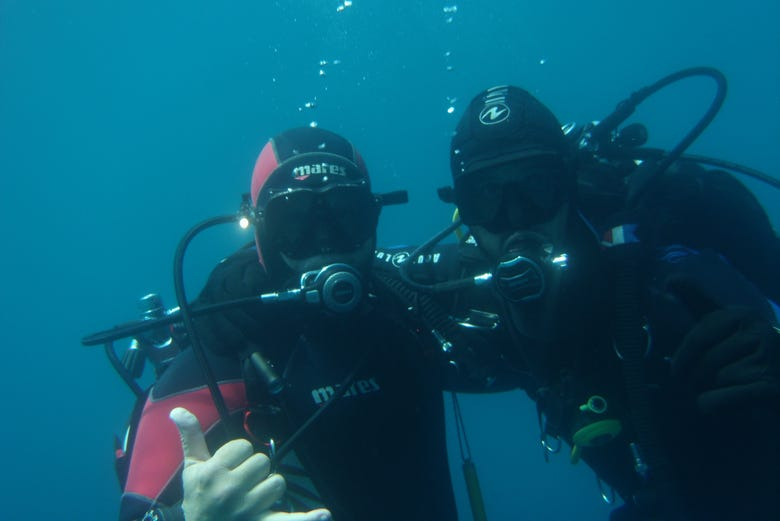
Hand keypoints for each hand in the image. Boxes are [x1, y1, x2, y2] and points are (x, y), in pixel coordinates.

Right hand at [170, 407, 331, 520]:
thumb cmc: (198, 499)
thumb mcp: (191, 468)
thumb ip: (190, 436)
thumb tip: (179, 410)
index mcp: (212, 473)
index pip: (243, 447)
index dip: (238, 454)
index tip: (228, 468)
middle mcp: (230, 491)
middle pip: (262, 462)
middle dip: (254, 471)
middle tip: (239, 484)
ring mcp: (248, 510)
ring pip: (276, 483)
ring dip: (268, 489)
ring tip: (251, 498)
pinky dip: (308, 519)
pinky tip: (324, 514)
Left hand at [668, 278, 779, 414]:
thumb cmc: (744, 347)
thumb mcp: (723, 320)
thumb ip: (697, 299)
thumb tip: (671, 278)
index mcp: (741, 315)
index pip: (698, 337)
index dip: (682, 358)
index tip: (675, 370)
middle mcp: (759, 332)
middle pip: (706, 361)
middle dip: (694, 377)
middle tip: (691, 385)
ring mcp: (768, 360)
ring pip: (715, 380)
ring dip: (707, 390)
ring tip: (712, 389)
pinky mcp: (770, 388)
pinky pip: (722, 399)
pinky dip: (711, 404)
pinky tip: (713, 403)